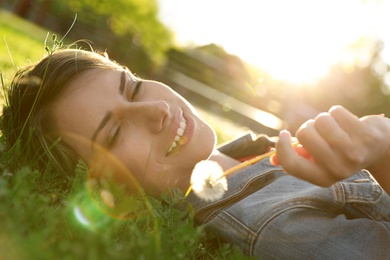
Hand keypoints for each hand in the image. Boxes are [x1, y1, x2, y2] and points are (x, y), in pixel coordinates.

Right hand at [274, 105, 389, 192]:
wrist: (381, 148)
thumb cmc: (343, 151)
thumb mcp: (320, 159)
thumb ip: (297, 158)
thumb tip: (272, 158)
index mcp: (323, 178)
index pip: (292, 164)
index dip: (282, 146)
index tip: (284, 134)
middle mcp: (338, 169)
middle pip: (304, 134)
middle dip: (308, 126)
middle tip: (320, 131)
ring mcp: (352, 152)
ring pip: (319, 120)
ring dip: (324, 118)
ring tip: (335, 126)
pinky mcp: (364, 134)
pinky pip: (336, 111)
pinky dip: (338, 112)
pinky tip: (348, 122)